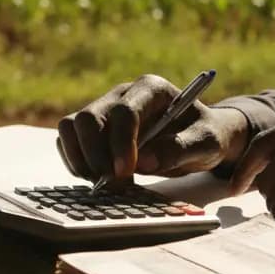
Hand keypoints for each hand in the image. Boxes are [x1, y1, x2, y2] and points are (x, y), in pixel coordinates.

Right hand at [57, 74, 249, 186]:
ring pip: (71, 127)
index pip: (123, 111)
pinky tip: (98, 178)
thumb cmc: (206, 136)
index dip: (120, 143)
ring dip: (81, 159)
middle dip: (96, 154)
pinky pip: (68, 140)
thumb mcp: (206, 143)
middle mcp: (122, 94)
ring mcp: (105, 109)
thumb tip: (143, 162)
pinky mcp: (94, 128)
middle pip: (88, 117)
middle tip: (114, 184)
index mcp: (151, 89)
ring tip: (104, 183)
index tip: (126, 172)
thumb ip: (179, 149)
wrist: (199, 138)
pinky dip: (76, 162)